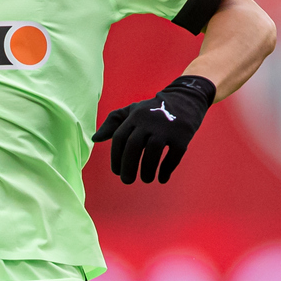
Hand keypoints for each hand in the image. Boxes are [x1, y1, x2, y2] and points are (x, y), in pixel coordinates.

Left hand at [92, 76, 215, 183]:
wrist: (185, 99)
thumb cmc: (152, 109)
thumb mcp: (132, 110)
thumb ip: (112, 123)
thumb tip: (95, 139)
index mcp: (134, 117)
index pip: (119, 138)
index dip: (116, 157)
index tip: (116, 172)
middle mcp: (148, 122)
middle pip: (133, 147)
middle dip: (128, 167)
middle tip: (127, 181)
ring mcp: (166, 128)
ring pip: (152, 153)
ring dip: (146, 171)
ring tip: (145, 179)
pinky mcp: (182, 136)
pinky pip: (173, 157)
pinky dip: (166, 170)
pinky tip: (162, 179)